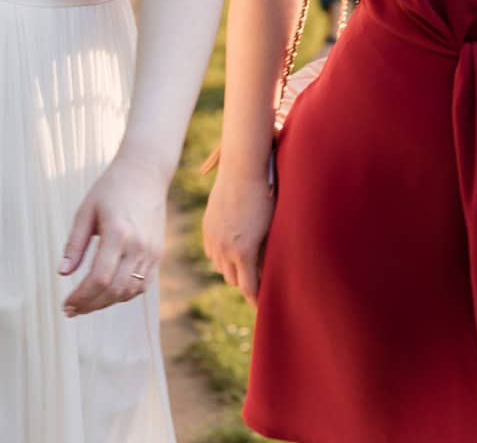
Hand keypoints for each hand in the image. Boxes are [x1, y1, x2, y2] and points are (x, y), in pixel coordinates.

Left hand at [59, 152, 166, 316]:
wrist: (145, 172)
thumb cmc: (111, 188)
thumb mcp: (86, 211)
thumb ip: (75, 244)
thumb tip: (62, 273)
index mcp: (117, 233)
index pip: (99, 279)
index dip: (81, 297)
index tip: (65, 304)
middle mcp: (138, 246)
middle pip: (114, 290)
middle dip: (90, 305)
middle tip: (71, 310)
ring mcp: (151, 251)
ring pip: (129, 291)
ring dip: (106, 303)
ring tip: (86, 304)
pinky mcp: (158, 253)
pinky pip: (142, 284)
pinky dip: (124, 294)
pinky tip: (107, 294)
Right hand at [201, 170, 273, 302]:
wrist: (242, 171)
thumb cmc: (265, 198)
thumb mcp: (270, 230)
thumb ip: (265, 254)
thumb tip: (265, 272)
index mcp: (243, 253)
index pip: (248, 287)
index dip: (256, 299)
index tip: (262, 306)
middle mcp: (224, 249)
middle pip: (232, 279)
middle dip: (245, 281)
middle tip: (257, 279)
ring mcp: (213, 238)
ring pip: (220, 266)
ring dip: (231, 267)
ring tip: (244, 261)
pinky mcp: (207, 227)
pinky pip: (211, 251)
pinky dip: (220, 253)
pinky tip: (231, 246)